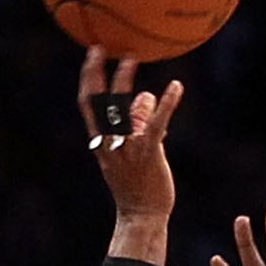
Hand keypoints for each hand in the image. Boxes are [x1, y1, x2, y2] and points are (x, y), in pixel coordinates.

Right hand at [80, 51, 181, 225]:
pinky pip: (155, 124)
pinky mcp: (148, 154)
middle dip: (94, 74)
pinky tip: (176, 86)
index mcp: (102, 143)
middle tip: (99, 47)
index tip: (92, 56)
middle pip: (96, 103)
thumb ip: (137, 123)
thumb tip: (145, 95)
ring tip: (131, 57)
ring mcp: (127, 148)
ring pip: (120, 109)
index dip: (88, 79)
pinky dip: (166, 103)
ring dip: (123, 81)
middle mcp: (110, 143)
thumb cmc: (138, 188)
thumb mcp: (132, 154)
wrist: (141, 218)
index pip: (89, 106)